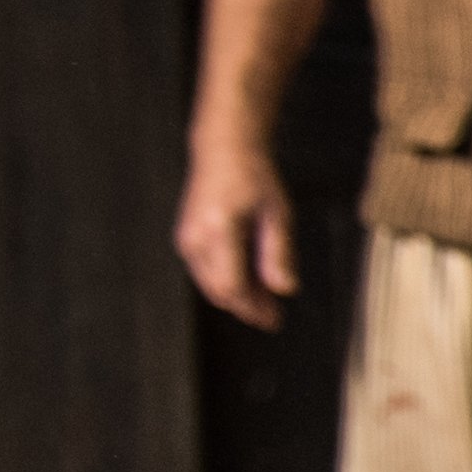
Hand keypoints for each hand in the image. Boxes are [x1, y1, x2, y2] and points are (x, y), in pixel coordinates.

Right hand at [173, 139, 297, 330]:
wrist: (224, 151)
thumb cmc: (254, 178)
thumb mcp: (278, 214)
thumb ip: (279, 253)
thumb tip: (285, 290)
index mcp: (219, 230)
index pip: (231, 285)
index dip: (252, 308)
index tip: (274, 321)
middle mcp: (196, 238)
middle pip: (219, 290)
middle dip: (246, 308)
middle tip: (274, 318)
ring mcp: (187, 240)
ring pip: (211, 284)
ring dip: (237, 298)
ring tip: (267, 306)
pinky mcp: (187, 240)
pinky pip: (207, 272)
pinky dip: (227, 282)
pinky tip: (251, 285)